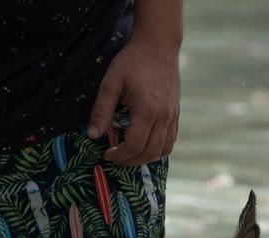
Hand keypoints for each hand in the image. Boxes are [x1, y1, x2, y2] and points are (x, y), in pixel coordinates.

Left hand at [87, 39, 180, 165]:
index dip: (119, 155)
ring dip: (146, 157)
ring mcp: (173, 116)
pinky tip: (144, 143)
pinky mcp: (176, 113)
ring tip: (129, 153)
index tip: (107, 154)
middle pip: (150, 152)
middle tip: (115, 157)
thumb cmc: (132, 61)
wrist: (158, 46)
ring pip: (164, 150)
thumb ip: (101, 110)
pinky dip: (158, 148)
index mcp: (147, 110)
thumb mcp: (111, 82)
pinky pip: (171, 140)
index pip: (135, 145)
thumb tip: (92, 135)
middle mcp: (164, 116)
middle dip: (131, 160)